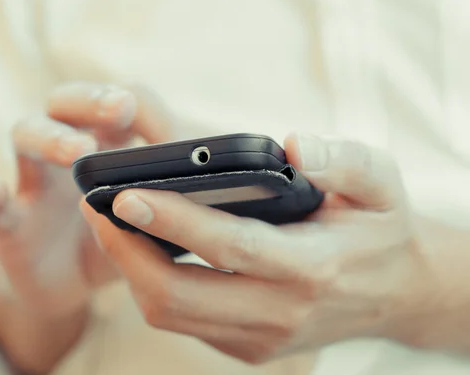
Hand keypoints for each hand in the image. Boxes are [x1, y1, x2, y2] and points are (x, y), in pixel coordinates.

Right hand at [0, 82, 176, 317]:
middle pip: (66, 103)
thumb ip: (170, 197)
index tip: (146, 113)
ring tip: (78, 151)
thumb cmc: (118, 237)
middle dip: (90, 99)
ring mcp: (34, 181)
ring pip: (26, 137)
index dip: (131, 102)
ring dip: (51, 138)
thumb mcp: (150, 216)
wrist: (70, 283)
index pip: (115, 104)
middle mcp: (66, 150)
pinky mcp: (10, 222)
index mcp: (106, 143)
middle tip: (118, 107)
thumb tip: (210, 184)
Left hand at [82, 134, 426, 363]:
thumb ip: (343, 160)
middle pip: (179, 294)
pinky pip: (183, 321)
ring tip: (109, 224)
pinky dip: (151, 286)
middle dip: (125, 252)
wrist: (397, 292)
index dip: (173, 222)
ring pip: (171, 314)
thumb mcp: (380, 182)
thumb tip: (295, 146)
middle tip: (96, 207)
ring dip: (130, 270)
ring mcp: (261, 338)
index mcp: (312, 267)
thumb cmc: (380, 227)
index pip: (229, 246)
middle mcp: (281, 312)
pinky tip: (142, 250)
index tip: (124, 195)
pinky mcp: (248, 347)